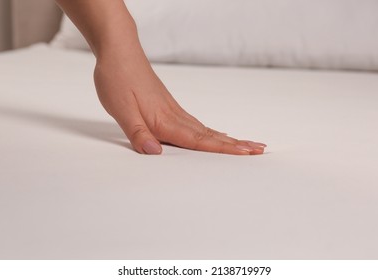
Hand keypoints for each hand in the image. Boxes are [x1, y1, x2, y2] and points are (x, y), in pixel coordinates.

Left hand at [94, 52, 266, 154]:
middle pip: (211, 134)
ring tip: (245, 144)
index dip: (225, 149)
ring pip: (206, 129)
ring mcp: (175, 110)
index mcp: (166, 120)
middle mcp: (175, 116)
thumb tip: (155, 153)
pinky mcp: (170, 106)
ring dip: (227, 138)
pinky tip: (214, 133)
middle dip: (236, 144)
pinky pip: (196, 124)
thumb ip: (139, 134)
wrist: (119, 51)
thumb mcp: (122, 110)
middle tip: (259, 149)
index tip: (248, 152)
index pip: (200, 140)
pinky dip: (211, 132)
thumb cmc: (118, 79)